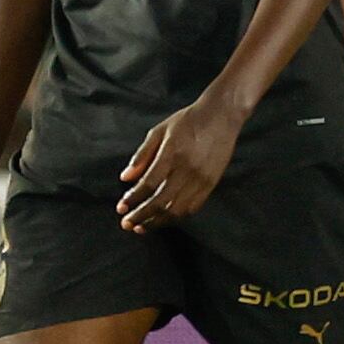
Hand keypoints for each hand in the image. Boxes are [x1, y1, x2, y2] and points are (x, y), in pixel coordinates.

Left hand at [116, 96, 241, 231]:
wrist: (222, 115)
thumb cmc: (188, 120)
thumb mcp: (159, 131)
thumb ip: (142, 155)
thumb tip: (125, 178)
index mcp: (171, 154)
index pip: (148, 184)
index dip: (132, 199)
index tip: (121, 208)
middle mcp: (187, 169)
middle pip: (160, 202)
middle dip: (141, 216)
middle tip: (127, 224)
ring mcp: (201, 178)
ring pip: (177, 209)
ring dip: (158, 221)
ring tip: (143, 227)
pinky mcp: (212, 183)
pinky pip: (193, 207)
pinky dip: (177, 216)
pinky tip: (165, 218)